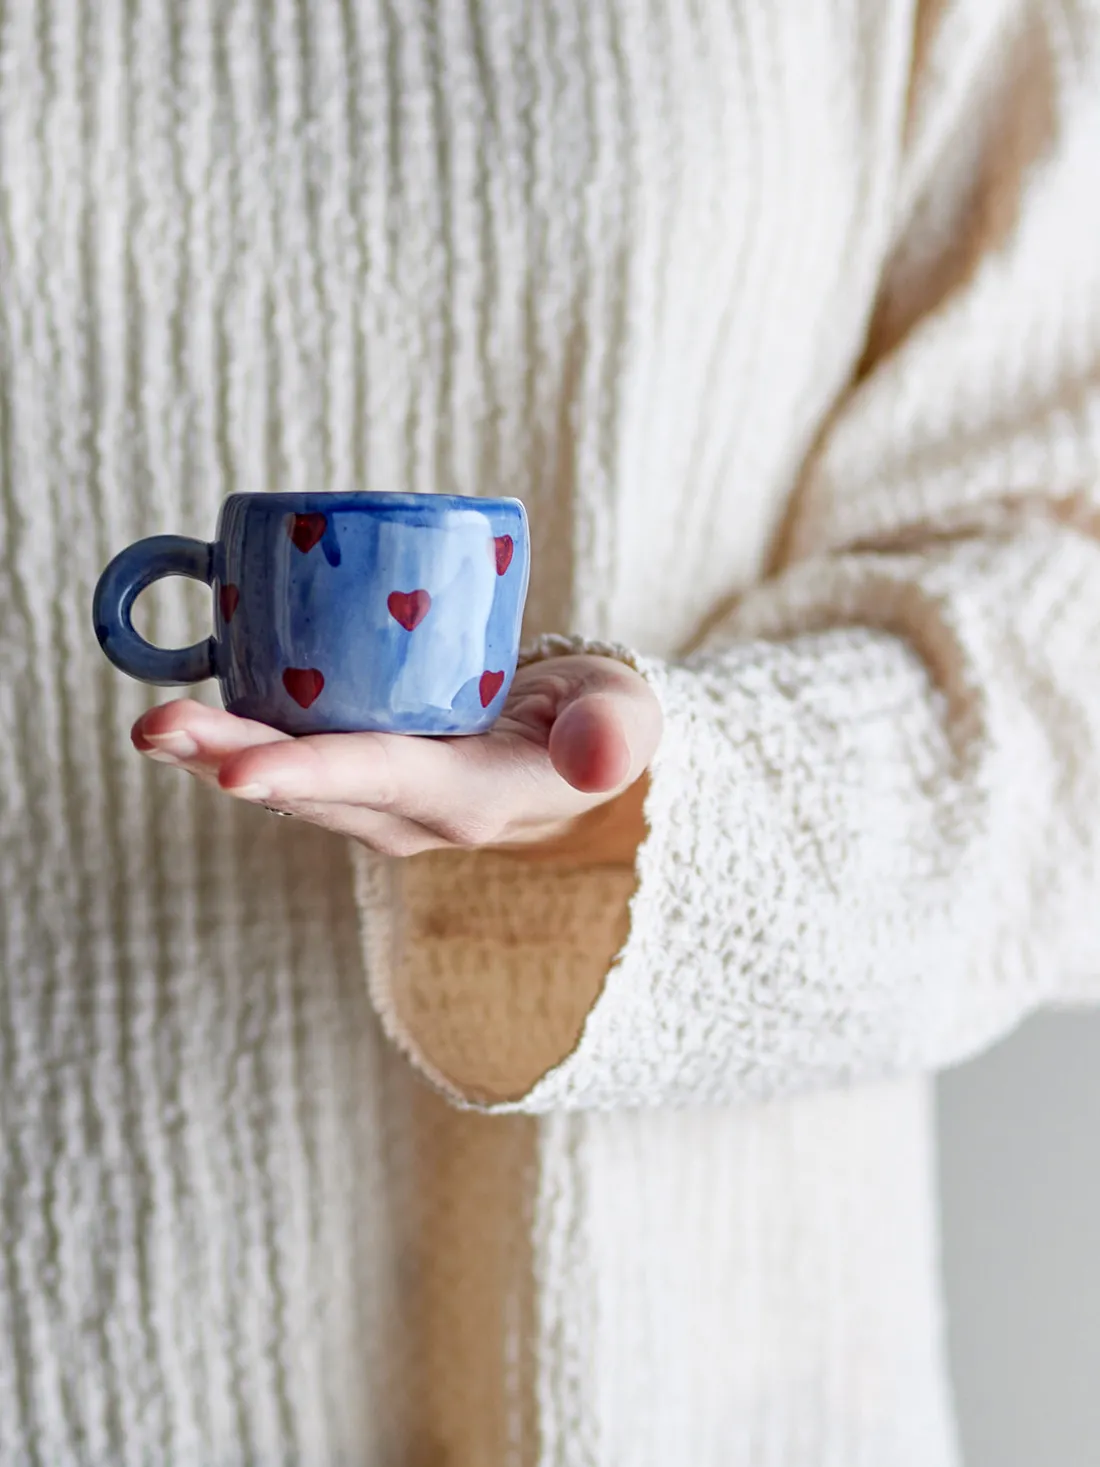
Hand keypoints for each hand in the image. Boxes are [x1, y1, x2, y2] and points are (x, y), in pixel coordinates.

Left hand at [131, 655, 662, 864]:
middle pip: (314, 789)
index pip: (387, 781)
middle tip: (155, 726)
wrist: (575, 752)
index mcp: (476, 800)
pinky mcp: (364, 780)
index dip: (311, 774)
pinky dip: (239, 740)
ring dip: (217, 755)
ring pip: (292, 784)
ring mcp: (383, 805)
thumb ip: (614, 731)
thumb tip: (598, 760)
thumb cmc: (598, 720)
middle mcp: (415, 817)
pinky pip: (294, 764)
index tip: (237, 770)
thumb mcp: (624, 717)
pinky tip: (193, 711)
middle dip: (230, 759)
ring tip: (155, 723)